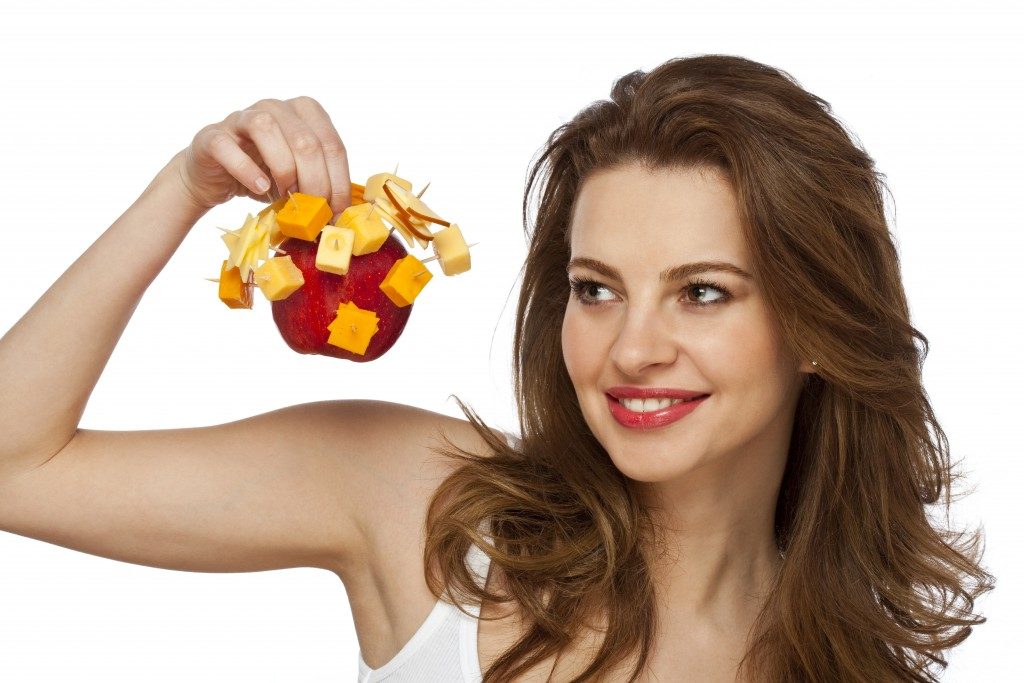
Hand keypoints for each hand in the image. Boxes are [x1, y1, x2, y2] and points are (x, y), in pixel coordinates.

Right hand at [173, 96, 351, 218]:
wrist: (216, 179)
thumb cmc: (264, 177)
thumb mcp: (300, 182)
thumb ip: (320, 188)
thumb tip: (343, 216)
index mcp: (305, 113)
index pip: (332, 145)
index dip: (339, 182)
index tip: (337, 214)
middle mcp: (275, 108)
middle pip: (305, 140)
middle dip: (315, 182)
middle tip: (314, 213)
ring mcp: (241, 117)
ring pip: (268, 129)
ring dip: (284, 170)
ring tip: (287, 197)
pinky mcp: (213, 135)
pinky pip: (229, 147)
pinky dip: (247, 170)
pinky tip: (261, 188)